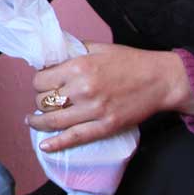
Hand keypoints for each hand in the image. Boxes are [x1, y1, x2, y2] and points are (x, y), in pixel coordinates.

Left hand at [27, 44, 193, 151]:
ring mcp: (93, 110)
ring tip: (33, 121)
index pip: (41, 79)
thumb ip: (74, 51)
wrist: (160, 80)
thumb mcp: (99, 48)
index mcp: (79, 67)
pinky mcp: (105, 126)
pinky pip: (74, 138)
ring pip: (53, 120)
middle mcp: (83, 89)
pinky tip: (44, 146)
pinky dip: (56, 144)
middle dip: (40, 100)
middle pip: (44, 100)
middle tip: (44, 100)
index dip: (38, 82)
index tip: (42, 84)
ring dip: (38, 123)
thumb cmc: (131, 62)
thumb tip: (52, 56)